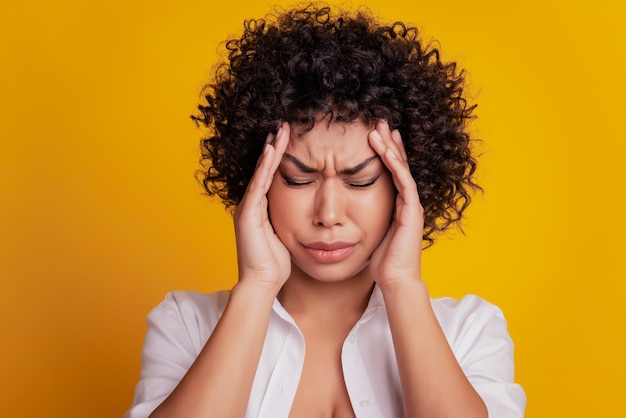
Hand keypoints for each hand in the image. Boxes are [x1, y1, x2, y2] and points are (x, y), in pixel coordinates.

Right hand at [233, 122, 291, 293]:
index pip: (271, 175)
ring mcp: (248, 207)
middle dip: (275, 146)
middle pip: (265, 168)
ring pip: (261, 171)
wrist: (261, 283)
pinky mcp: (248, 213)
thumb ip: (290, 221)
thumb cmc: (274, 264)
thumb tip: (306, 213)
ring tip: (280, 130)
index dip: (280, 156)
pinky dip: (265, 166)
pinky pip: (259, 184)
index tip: (290, 138)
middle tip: (285, 125)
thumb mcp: (285, 236)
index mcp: (260, 208)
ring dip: (271, 150)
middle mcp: (252, 203)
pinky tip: (272, 150)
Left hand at [367, 120, 424, 290]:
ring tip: (380, 128)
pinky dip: (395, 164)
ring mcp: (411, 205)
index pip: (390, 172)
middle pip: (398, 164)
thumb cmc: (381, 261)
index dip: (383, 153)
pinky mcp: (412, 211)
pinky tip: (386, 150)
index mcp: (397, 204)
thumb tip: (343, 212)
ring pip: (402, 168)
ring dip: (391, 147)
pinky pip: (404, 181)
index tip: (372, 135)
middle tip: (378, 122)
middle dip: (389, 142)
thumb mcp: (368, 233)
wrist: (395, 280)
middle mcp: (406, 201)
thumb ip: (362, 219)